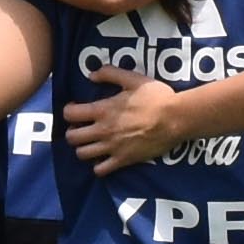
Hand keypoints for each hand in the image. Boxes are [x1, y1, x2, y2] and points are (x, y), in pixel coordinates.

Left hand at [61, 67, 193, 172]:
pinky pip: (100, 170)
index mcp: (103, 110)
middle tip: (81, 127)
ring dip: (82, 148)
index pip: (70, 114)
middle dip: (72, 131)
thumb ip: (110, 74)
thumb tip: (91, 74)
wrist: (175, 119)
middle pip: (72, 137)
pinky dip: (98, 166)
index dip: (68, 111)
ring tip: (91, 142)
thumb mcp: (133, 79)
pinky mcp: (123, 160)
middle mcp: (103, 131)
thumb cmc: (156, 97)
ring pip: (82, 154)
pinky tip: (103, 158)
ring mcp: (112, 148)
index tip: (75, 109)